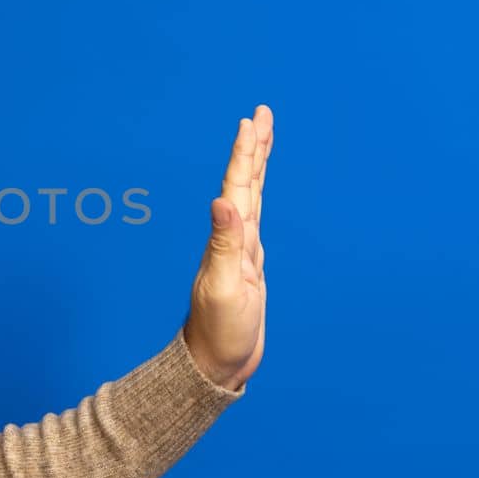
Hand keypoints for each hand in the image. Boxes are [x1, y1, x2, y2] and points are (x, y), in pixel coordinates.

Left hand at [182, 105, 272, 391]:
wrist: (216, 364)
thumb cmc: (219, 332)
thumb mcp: (224, 288)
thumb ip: (225, 245)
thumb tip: (223, 202)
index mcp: (227, 240)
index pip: (238, 186)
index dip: (245, 153)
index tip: (251, 121)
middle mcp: (232, 239)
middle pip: (246, 183)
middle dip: (255, 148)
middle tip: (262, 113)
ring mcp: (241, 251)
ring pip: (251, 197)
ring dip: (256, 167)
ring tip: (262, 138)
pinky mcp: (248, 266)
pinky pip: (256, 220)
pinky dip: (259, 199)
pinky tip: (255, 193)